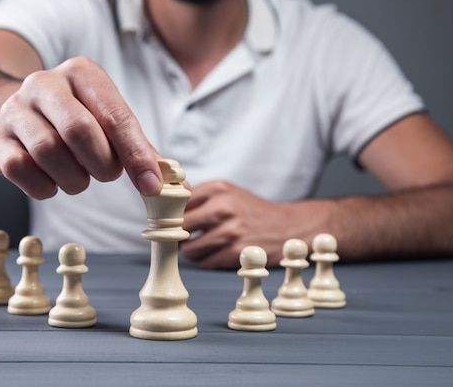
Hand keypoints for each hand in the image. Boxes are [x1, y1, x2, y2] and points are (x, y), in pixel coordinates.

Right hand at [0, 56, 161, 198]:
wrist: (14, 118)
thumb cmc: (72, 119)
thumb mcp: (106, 120)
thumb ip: (136, 146)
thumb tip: (166, 178)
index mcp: (81, 73)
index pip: (115, 115)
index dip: (136, 154)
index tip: (152, 185)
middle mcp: (44, 83)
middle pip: (79, 131)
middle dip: (101, 164)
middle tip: (106, 174)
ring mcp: (14, 109)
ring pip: (49, 152)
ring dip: (73, 179)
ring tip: (79, 177)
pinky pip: (21, 170)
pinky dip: (44, 187)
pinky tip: (52, 182)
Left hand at [180, 180, 332, 268]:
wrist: (290, 226)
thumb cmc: (251, 210)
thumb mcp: (227, 192)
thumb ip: (197, 199)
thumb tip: (162, 211)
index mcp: (217, 188)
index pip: (176, 205)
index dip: (170, 218)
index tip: (169, 225)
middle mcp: (223, 207)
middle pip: (179, 228)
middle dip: (179, 237)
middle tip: (184, 239)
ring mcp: (231, 230)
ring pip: (190, 250)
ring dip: (194, 252)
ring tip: (206, 246)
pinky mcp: (237, 252)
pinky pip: (206, 262)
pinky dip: (208, 261)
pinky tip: (219, 254)